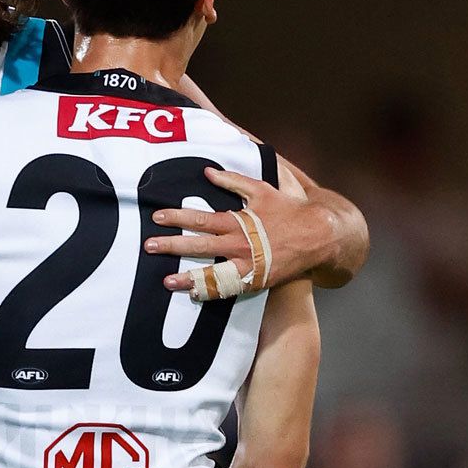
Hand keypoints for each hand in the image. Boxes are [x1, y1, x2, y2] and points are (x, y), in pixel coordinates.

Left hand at [146, 167, 331, 298]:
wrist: (319, 237)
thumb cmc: (288, 210)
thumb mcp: (261, 190)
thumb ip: (233, 181)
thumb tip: (207, 172)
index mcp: (237, 221)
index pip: (200, 219)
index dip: (177, 217)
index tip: (157, 217)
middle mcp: (239, 244)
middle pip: (199, 245)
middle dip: (172, 245)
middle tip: (149, 246)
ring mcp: (247, 265)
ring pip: (211, 272)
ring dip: (188, 277)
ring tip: (166, 281)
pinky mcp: (255, 280)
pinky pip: (229, 289)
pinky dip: (211, 292)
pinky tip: (193, 295)